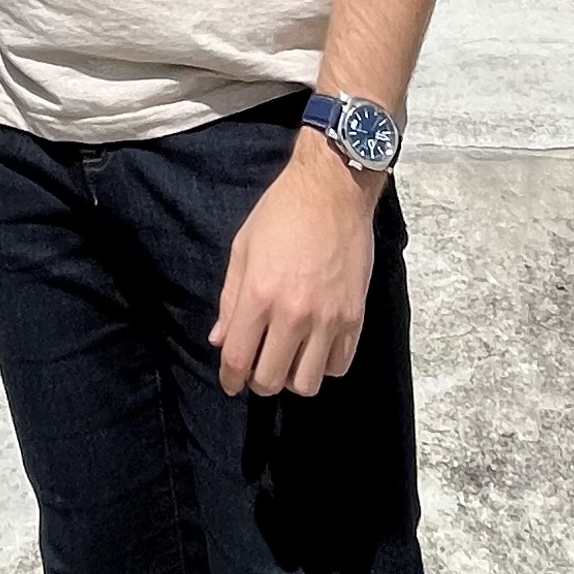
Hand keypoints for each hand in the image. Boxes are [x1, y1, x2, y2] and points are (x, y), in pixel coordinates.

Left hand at [210, 133, 376, 396]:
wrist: (333, 190)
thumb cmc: (281, 213)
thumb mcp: (243, 250)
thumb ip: (230, 299)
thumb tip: (218, 339)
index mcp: (259, 295)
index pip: (238, 359)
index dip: (230, 379)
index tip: (230, 382)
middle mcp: (293, 314)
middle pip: (271, 380)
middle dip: (258, 381)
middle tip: (258, 368)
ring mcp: (328, 318)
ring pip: (307, 383)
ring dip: (292, 377)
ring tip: (289, 359)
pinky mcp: (355, 317)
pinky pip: (339, 365)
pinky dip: (324, 365)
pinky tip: (315, 348)